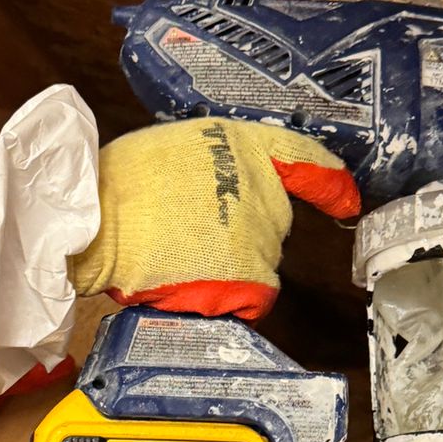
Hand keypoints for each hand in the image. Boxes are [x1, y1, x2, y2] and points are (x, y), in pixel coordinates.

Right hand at [68, 117, 359, 321]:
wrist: (96, 220)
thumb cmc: (120, 186)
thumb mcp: (174, 149)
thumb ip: (214, 166)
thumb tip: (220, 190)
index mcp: (242, 144)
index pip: (301, 158)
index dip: (328, 180)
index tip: (346, 199)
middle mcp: (261, 187)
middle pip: (273, 222)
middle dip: (240, 233)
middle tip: (188, 233)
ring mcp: (258, 233)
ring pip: (259, 262)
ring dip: (226, 266)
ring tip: (178, 256)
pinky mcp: (247, 275)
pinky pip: (250, 297)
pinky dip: (225, 297)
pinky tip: (190, 284)